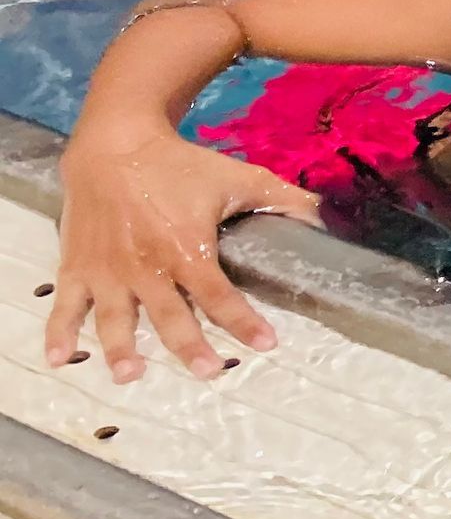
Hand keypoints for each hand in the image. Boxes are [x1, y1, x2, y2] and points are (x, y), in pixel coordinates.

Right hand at [50, 132, 321, 381]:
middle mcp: (147, 264)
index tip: (266, 344)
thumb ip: (281, 200)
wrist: (114, 144)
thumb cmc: (179, 164)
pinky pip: (65, 304)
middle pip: (170, 314)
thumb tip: (323, 215)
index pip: (219, 294)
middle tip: (209, 372)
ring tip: (130, 374)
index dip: (244, 320)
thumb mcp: (236, 177)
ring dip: (121, 347)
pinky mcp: (78, 265)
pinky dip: (59, 332)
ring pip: (115, 317)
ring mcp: (109, 268)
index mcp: (186, 246)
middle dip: (189, 345)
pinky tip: (60, 358)